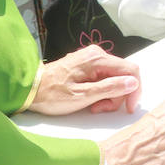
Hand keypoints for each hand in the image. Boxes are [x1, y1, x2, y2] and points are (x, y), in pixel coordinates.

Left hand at [27, 45, 141, 115]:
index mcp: (97, 59)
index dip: (134, 90)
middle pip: (122, 75)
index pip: (131, 70)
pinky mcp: (87, 65)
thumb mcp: (82, 96)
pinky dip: (101, 91)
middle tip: (100, 109)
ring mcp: (92, 59)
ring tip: (93, 106)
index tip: (128, 108)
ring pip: (114, 77)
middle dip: (117, 95)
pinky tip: (89, 99)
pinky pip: (104, 77)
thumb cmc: (52, 94)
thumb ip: (109, 88)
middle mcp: (97, 54)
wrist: (30, 89)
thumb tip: (133, 83)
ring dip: (108, 95)